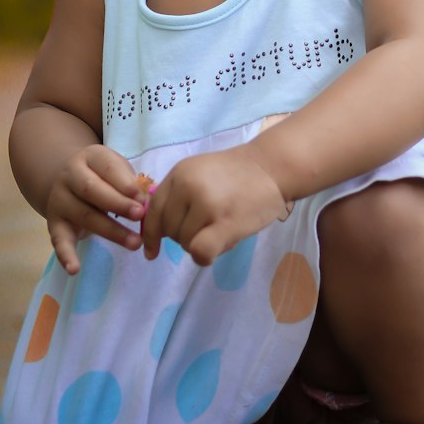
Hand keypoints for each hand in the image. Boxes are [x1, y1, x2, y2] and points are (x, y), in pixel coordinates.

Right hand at [46, 144, 151, 274]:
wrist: (67, 180)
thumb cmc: (103, 176)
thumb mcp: (117, 170)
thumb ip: (131, 183)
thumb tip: (150, 201)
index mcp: (90, 157)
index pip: (107, 168)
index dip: (126, 184)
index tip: (144, 198)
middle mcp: (70, 176)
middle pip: (92, 190)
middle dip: (118, 204)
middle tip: (140, 216)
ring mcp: (59, 200)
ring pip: (84, 216)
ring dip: (111, 231)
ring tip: (134, 243)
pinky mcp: (54, 224)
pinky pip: (59, 240)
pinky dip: (66, 256)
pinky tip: (75, 269)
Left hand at [141, 147, 290, 266]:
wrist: (272, 167)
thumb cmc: (237, 173)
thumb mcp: (198, 173)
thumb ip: (177, 196)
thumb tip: (156, 231)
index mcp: (179, 173)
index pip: (153, 211)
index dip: (151, 234)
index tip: (152, 251)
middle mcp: (188, 185)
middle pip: (169, 230)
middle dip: (183, 236)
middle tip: (208, 227)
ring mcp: (207, 203)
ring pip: (185, 243)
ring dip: (199, 243)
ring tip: (221, 227)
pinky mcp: (226, 222)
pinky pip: (200, 252)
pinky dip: (204, 257)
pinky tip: (218, 246)